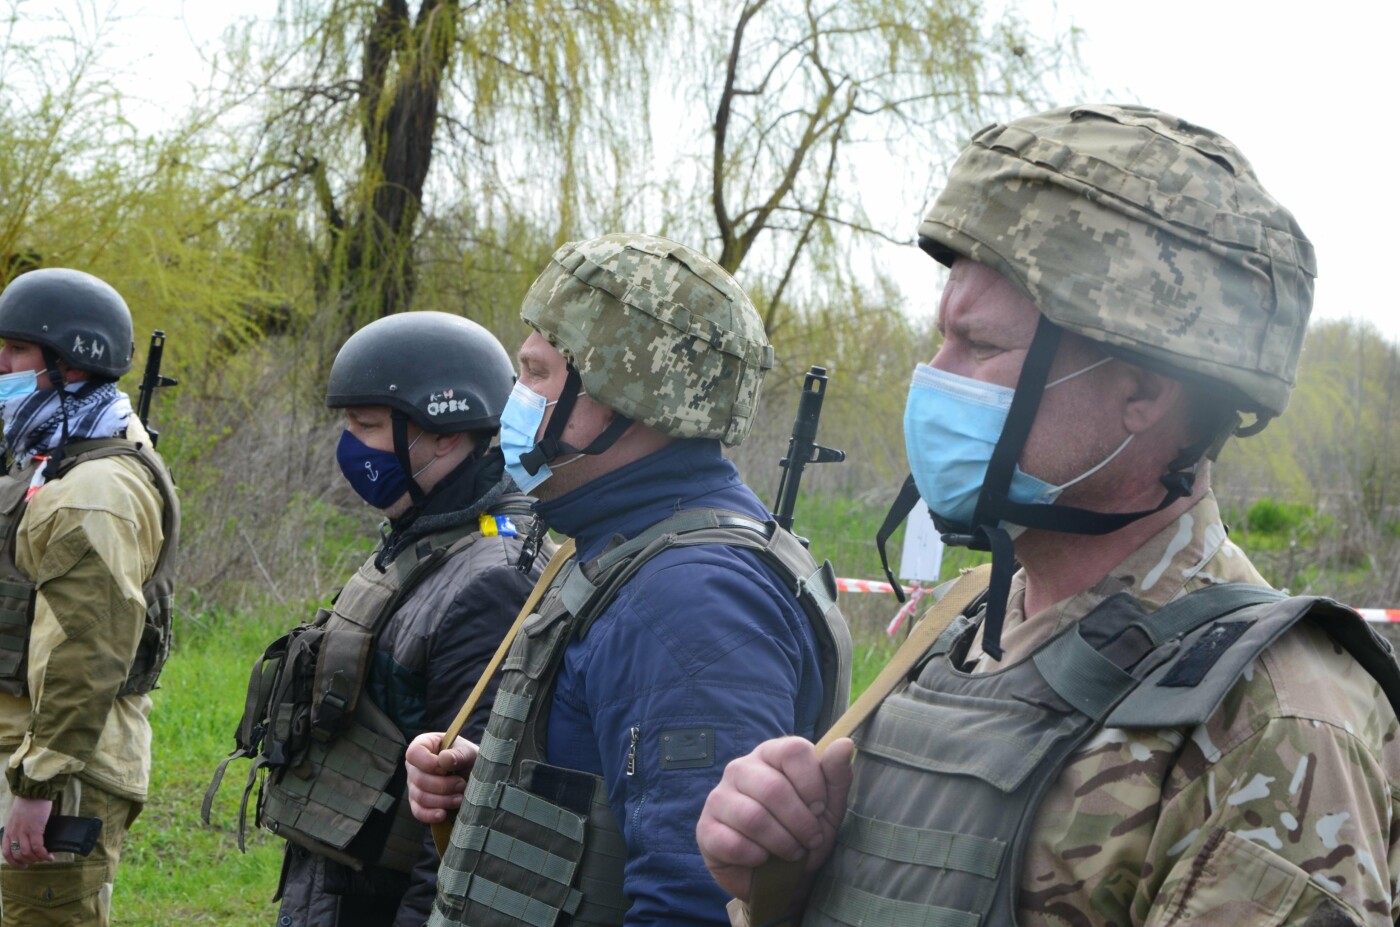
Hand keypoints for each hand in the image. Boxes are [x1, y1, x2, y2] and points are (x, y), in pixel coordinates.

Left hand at [2, 796, 54, 867]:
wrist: (34, 792)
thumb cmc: (27, 802)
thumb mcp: (15, 817)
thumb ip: (16, 828)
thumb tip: (22, 838)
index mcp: (8, 830)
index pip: (6, 852)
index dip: (14, 862)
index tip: (22, 865)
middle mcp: (14, 833)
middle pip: (18, 855)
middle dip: (28, 861)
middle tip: (36, 861)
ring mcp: (24, 832)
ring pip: (27, 853)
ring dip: (37, 859)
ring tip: (45, 858)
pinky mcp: (35, 829)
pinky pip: (38, 847)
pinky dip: (44, 854)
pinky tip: (49, 856)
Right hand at [405, 731, 477, 823]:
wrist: (474, 774)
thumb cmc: (468, 758)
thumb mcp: (468, 752)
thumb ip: (458, 754)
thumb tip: (444, 760)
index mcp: (423, 745)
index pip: (414, 753)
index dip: (428, 763)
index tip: (445, 769)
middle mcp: (414, 766)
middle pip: (418, 779)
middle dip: (443, 785)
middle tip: (462, 784)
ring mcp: (414, 785)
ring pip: (420, 797)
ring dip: (442, 800)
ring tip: (460, 798)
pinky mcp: (418, 803)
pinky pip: (418, 812)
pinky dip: (430, 815)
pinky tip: (443, 814)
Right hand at [696, 735, 854, 902]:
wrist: (780, 876)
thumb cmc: (803, 831)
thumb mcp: (829, 806)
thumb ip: (836, 775)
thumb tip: (846, 744)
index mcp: (771, 753)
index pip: (793, 750)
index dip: (813, 785)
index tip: (821, 809)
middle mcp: (741, 768)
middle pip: (773, 788)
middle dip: (801, 822)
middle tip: (811, 840)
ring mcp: (719, 797)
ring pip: (753, 817)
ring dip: (782, 843)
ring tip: (792, 852)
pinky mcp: (706, 829)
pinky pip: (733, 844)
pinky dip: (758, 858)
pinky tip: (764, 859)